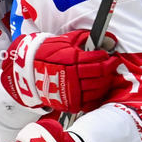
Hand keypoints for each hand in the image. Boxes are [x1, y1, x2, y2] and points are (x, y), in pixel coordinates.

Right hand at [1, 29, 117, 111]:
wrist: (29, 72)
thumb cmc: (47, 55)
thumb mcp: (65, 41)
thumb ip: (84, 38)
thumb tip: (104, 38)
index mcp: (72, 61)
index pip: (98, 62)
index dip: (107, 58)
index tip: (109, 56)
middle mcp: (73, 78)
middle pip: (100, 75)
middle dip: (110, 68)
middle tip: (112, 64)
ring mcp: (72, 93)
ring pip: (98, 89)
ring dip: (106, 82)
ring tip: (106, 75)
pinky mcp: (70, 104)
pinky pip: (90, 102)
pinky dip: (97, 96)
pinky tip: (98, 89)